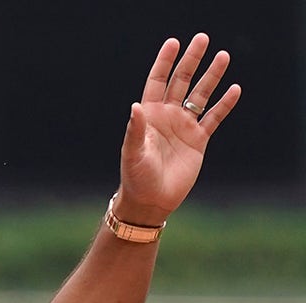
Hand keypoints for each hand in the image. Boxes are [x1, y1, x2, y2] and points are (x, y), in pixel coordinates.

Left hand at [114, 33, 241, 225]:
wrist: (151, 200)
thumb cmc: (135, 177)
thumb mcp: (132, 153)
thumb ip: (135, 130)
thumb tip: (136, 106)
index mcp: (149, 115)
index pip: (158, 81)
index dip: (165, 62)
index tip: (173, 43)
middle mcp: (167, 116)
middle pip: (181, 81)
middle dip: (191, 61)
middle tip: (203, 38)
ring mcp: (184, 126)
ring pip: (200, 95)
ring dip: (211, 77)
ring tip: (223, 56)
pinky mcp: (198, 140)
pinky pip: (213, 118)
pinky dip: (224, 105)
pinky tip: (234, 89)